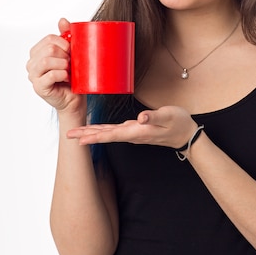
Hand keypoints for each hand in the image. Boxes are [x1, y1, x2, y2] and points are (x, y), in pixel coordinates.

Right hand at [26, 18, 84, 113]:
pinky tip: (67, 78)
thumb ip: (65, 36)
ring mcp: (33, 76)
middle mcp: (32, 63)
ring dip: (64, 64)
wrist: (74, 98)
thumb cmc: (72, 77)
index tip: (72, 51)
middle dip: (65, 55)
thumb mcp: (70, 54)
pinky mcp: (39, 87)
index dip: (64, 43)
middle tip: (72, 63)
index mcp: (37, 52)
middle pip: (49, 49)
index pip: (50, 39)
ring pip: (47, 61)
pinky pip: (51, 75)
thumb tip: (62, 20)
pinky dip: (63, 74)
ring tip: (70, 70)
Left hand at [67, 105, 197, 148]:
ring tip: (77, 133)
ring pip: (108, 133)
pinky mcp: (135, 129)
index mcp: (137, 131)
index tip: (80, 139)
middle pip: (105, 135)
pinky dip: (103, 129)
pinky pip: (115, 131)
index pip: (112, 134)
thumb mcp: (168, 116)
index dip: (95, 135)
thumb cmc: (178, 123)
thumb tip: (141, 118)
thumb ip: (154, 117)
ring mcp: (133, 133)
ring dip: (92, 133)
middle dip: (87, 135)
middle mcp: (132, 134)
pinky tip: (96, 128)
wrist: (187, 134)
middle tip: (68, 135)